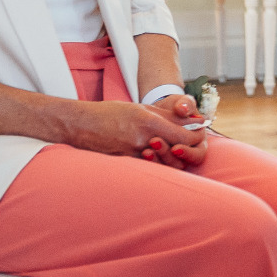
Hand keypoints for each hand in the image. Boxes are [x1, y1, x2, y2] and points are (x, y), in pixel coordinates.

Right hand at [62, 99, 208, 168]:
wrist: (78, 125)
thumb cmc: (110, 113)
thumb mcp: (141, 108)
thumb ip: (168, 116)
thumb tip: (194, 121)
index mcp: (148, 123)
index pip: (185, 136)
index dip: (196, 137)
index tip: (199, 134)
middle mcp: (142, 140)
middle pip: (178, 151)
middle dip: (187, 149)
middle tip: (188, 144)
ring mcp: (132, 154)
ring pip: (164, 162)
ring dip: (172, 157)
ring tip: (172, 149)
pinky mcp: (124, 164)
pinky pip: (148, 167)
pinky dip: (155, 162)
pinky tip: (154, 156)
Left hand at [147, 91, 212, 167]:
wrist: (160, 111)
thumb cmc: (176, 107)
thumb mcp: (182, 102)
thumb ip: (185, 104)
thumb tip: (183, 109)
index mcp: (198, 141)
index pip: (198, 154)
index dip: (188, 153)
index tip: (176, 147)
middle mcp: (187, 152)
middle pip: (181, 164)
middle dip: (168, 155)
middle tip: (155, 142)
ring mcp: (172, 158)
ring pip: (167, 168)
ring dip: (157, 159)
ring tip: (146, 149)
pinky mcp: (159, 159)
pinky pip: (155, 166)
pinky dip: (149, 161)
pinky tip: (142, 152)